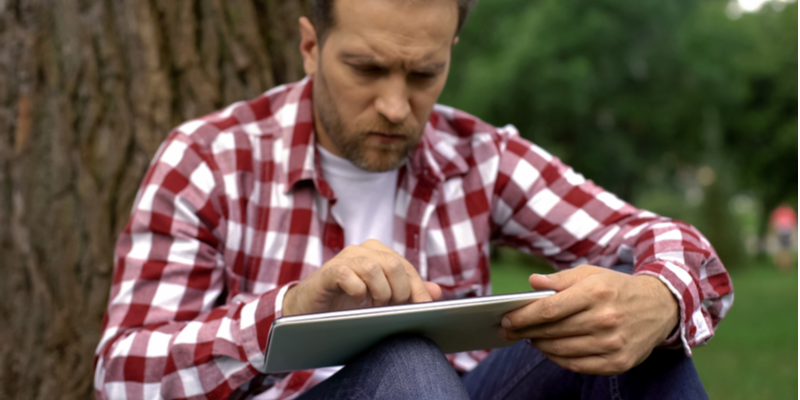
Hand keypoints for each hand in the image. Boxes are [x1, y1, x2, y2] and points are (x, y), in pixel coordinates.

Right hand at [283, 239, 441, 315]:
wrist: (310, 309)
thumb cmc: (347, 302)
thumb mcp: (381, 298)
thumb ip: (408, 292)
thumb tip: (437, 292)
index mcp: (378, 253)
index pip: (407, 267)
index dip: (417, 289)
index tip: (423, 309)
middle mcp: (362, 250)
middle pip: (394, 265)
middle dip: (399, 292)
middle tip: (392, 310)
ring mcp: (344, 258)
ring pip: (374, 268)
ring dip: (379, 293)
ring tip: (374, 306)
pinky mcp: (328, 272)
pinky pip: (348, 275)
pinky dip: (357, 291)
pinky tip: (356, 301)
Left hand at [498, 265, 677, 374]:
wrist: (661, 307)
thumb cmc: (617, 288)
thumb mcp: (591, 274)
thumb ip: (559, 279)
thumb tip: (532, 283)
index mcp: (597, 292)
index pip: (549, 309)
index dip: (522, 316)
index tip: (506, 319)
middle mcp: (606, 319)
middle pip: (552, 330)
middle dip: (525, 331)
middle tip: (508, 330)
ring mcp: (613, 344)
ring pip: (562, 350)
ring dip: (539, 345)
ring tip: (529, 337)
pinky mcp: (619, 362)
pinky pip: (577, 365)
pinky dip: (558, 359)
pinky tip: (549, 349)